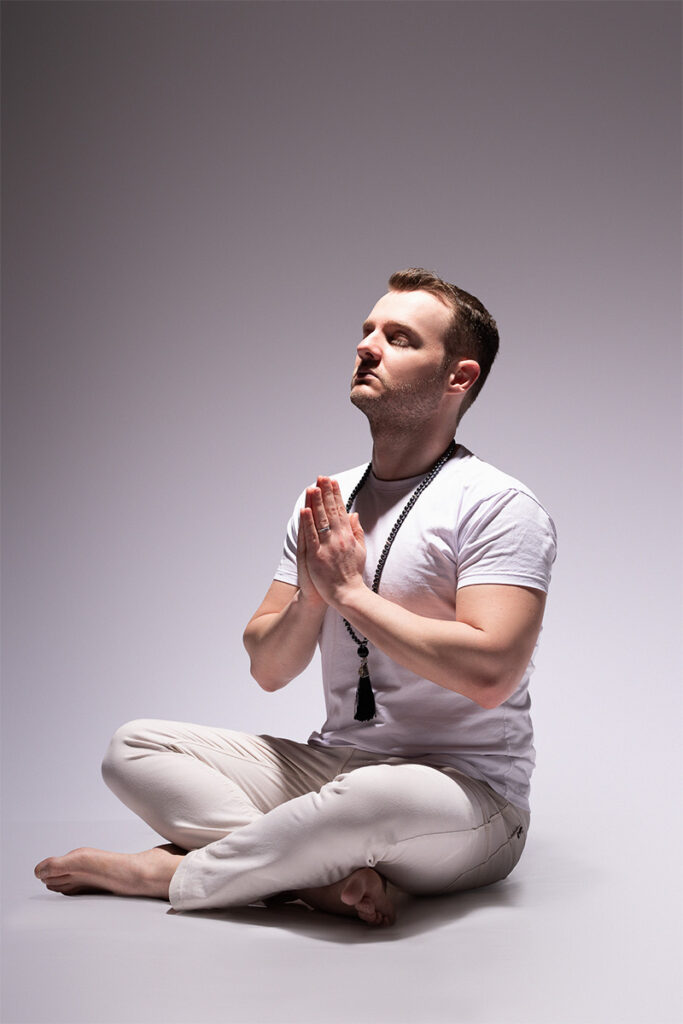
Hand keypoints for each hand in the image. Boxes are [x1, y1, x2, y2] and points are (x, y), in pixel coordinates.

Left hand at [299, 476, 365, 607]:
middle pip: (331, 511)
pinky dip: (308, 523)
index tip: (332, 481)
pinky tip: (305, 510)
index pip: (341, 510)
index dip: (336, 494)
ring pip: (320, 520)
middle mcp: (338, 538)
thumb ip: (356, 531)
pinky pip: (311, 536)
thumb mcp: (360, 549)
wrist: (347, 593)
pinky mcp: (316, 556)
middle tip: (322, 477)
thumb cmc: (352, 573)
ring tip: (313, 487)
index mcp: (348, 535)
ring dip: (316, 503)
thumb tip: (353, 514)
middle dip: (326, 493)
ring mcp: (327, 546)